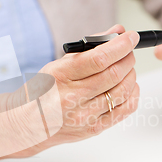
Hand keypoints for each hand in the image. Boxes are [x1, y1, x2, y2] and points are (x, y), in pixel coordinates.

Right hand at [0, 25, 140, 161]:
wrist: (29, 123)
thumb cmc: (44, 91)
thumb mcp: (58, 65)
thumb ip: (89, 49)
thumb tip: (117, 32)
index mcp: (61, 76)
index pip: (99, 58)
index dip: (120, 45)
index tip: (130, 37)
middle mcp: (73, 98)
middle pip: (114, 74)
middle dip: (128, 58)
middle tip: (128, 51)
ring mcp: (84, 116)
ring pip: (122, 91)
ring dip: (131, 75)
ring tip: (127, 68)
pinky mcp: (94, 128)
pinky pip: (124, 110)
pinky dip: (132, 94)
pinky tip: (129, 86)